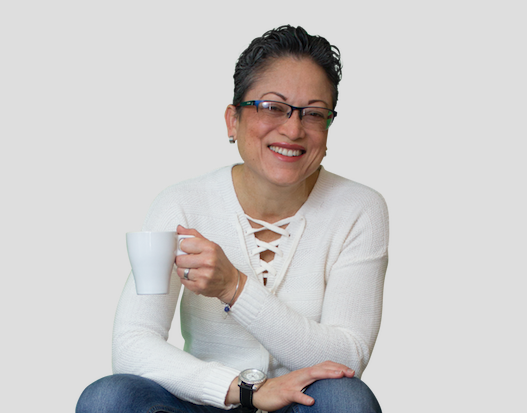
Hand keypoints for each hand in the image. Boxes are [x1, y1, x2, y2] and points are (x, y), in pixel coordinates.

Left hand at [175, 225, 243, 302]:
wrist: (230, 281)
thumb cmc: (220, 263)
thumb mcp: (211, 245)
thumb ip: (194, 236)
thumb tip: (180, 229)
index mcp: (210, 248)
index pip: (184, 244)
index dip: (183, 247)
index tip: (187, 249)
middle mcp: (208, 261)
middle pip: (179, 259)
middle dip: (182, 260)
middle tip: (190, 260)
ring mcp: (204, 275)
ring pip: (180, 271)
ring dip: (184, 270)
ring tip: (193, 269)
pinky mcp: (200, 286)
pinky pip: (183, 281)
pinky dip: (187, 280)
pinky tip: (195, 276)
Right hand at [225, 361, 354, 410]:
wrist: (261, 391)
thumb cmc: (282, 388)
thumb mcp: (299, 384)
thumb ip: (311, 382)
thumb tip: (327, 383)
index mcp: (305, 373)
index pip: (323, 366)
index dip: (337, 367)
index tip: (350, 371)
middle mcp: (301, 375)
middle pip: (320, 368)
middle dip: (336, 369)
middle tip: (350, 372)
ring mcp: (293, 383)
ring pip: (311, 376)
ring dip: (325, 375)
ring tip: (339, 376)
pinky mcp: (285, 393)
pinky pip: (296, 395)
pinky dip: (304, 397)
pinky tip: (312, 401)